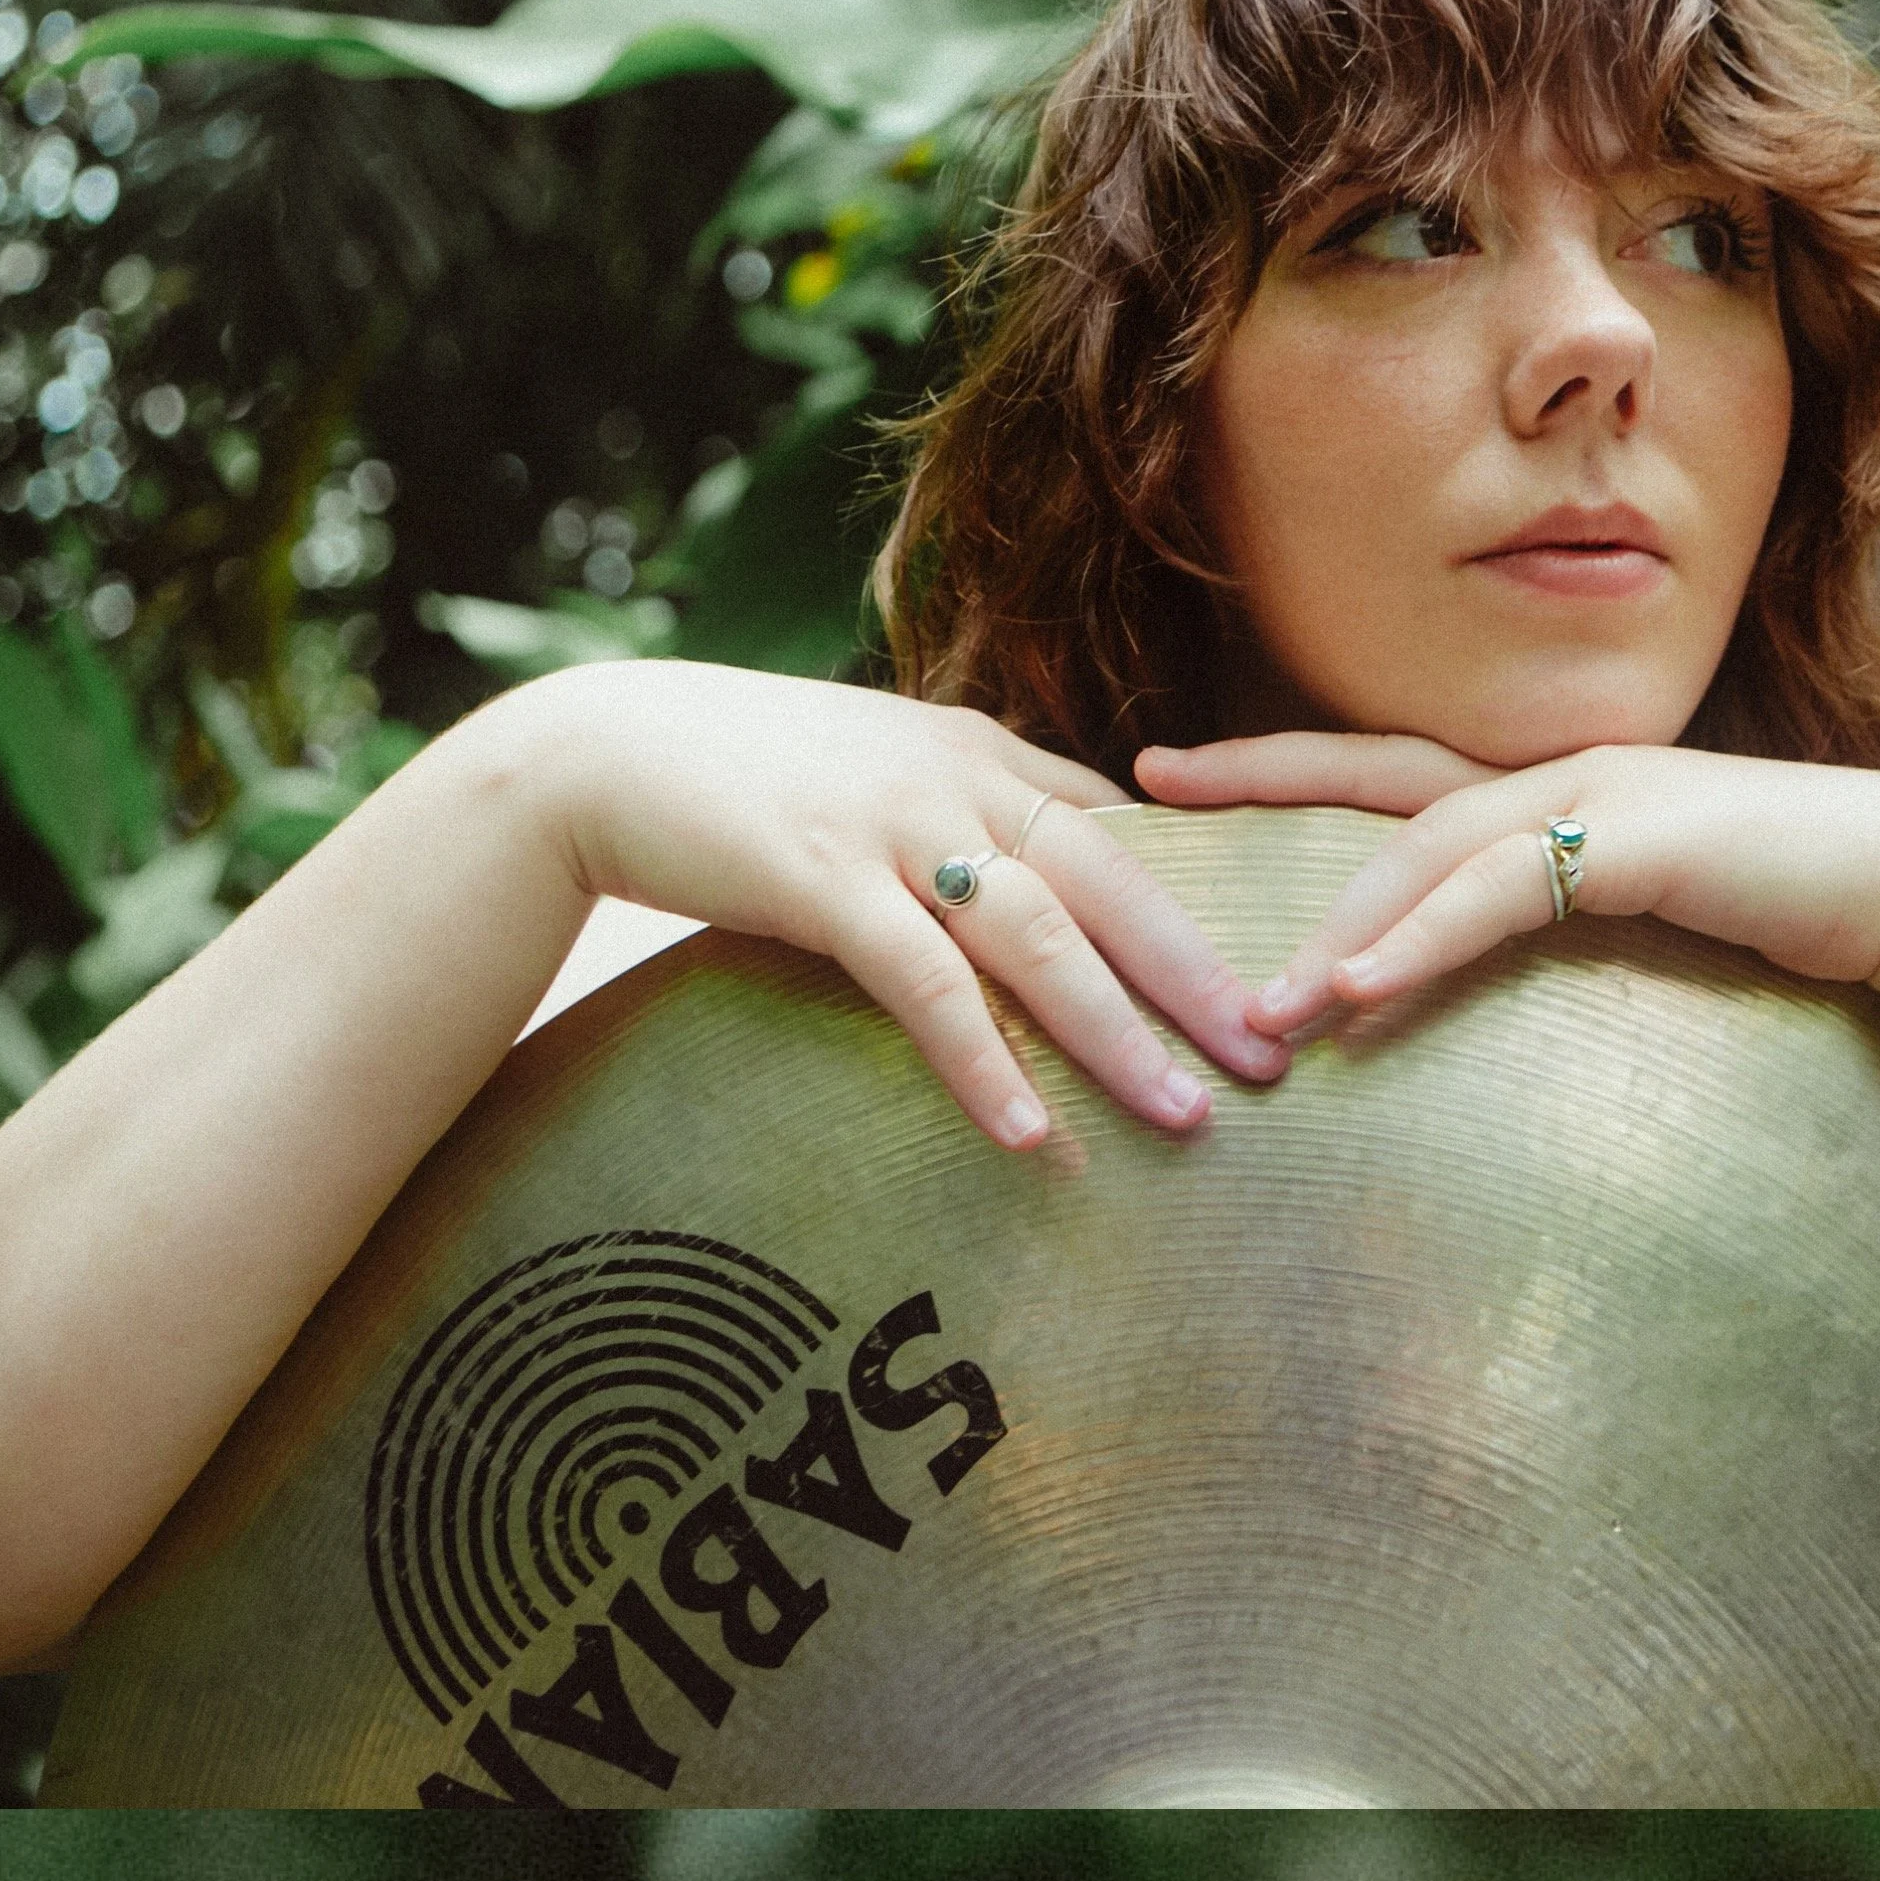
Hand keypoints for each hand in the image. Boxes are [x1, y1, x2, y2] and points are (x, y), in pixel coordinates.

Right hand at [535, 662, 1286, 1151]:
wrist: (603, 751)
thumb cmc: (744, 776)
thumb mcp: (876, 773)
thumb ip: (960, 818)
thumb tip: (1036, 900)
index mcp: (980, 749)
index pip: (1121, 830)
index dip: (1203, 904)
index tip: (1273, 976)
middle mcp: (957, 776)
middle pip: (1112, 883)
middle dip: (1200, 977)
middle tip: (1276, 1060)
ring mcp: (892, 824)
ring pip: (1039, 933)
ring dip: (1117, 1030)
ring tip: (1185, 1115)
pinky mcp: (821, 880)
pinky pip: (922, 983)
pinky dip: (982, 1059)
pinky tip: (1028, 1131)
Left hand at [1135, 730, 1879, 1054]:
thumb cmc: (1772, 904)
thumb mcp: (1627, 911)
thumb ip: (1532, 920)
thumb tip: (1427, 975)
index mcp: (1537, 784)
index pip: (1382, 767)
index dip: (1278, 764)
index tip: (1177, 770)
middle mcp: (1550, 770)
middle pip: (1372, 766)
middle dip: (1256, 776)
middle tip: (1147, 788)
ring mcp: (1594, 794)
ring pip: (1425, 847)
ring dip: (1333, 925)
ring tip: (1252, 998)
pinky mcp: (1638, 841)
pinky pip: (1501, 894)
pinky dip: (1420, 941)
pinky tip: (1354, 989)